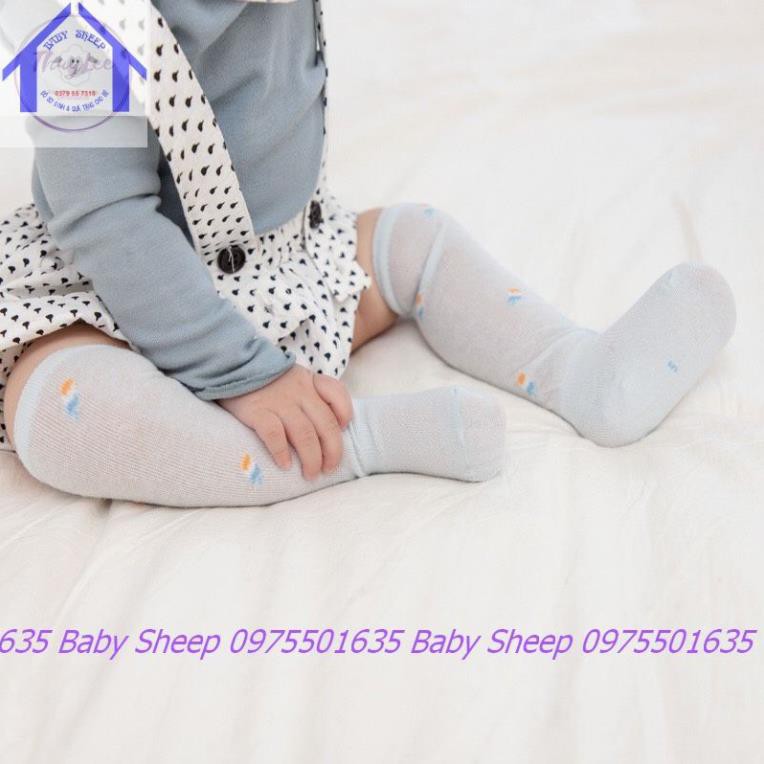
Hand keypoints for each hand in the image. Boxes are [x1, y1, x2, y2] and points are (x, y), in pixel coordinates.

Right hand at [218, 365, 352, 479]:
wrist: (228, 365)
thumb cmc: (263, 380)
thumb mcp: (292, 377)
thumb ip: (310, 393)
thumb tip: (329, 423)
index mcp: (309, 381)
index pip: (337, 392)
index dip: (345, 413)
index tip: (343, 429)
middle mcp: (299, 391)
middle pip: (325, 424)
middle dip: (332, 451)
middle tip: (328, 469)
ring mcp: (279, 401)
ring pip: (305, 434)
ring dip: (311, 458)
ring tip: (310, 474)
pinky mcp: (257, 411)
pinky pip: (275, 435)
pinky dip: (282, 452)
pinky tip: (284, 465)